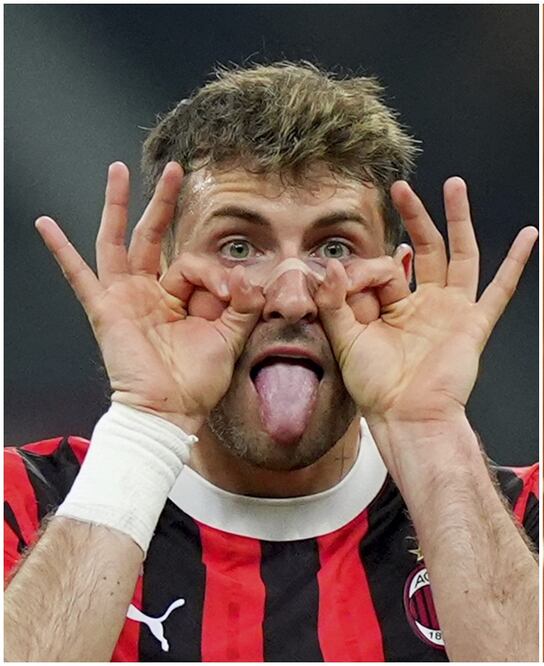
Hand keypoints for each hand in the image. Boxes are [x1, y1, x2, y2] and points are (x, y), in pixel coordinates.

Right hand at [35, 162, 263, 432]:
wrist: (171, 411)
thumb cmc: (198, 381)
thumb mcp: (231, 335)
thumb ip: (242, 303)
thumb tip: (244, 276)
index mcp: (178, 298)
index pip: (194, 264)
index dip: (215, 273)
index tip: (232, 291)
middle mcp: (149, 293)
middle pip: (152, 236)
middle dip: (162, 202)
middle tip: (175, 170)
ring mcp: (124, 298)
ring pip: (118, 241)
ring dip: (117, 206)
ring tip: (117, 172)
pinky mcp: (105, 311)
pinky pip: (80, 276)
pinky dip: (62, 250)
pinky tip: (47, 225)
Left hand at [315, 177, 536, 424]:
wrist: (407, 417)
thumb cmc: (375, 387)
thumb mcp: (345, 338)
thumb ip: (336, 299)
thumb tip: (332, 262)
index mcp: (396, 308)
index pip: (385, 268)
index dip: (365, 269)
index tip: (345, 279)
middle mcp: (427, 304)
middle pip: (427, 248)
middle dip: (416, 216)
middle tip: (402, 187)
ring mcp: (453, 311)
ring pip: (461, 255)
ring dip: (458, 220)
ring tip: (455, 185)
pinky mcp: (474, 324)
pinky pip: (500, 289)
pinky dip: (516, 262)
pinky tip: (529, 235)